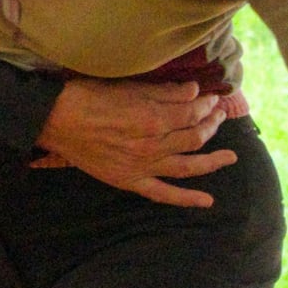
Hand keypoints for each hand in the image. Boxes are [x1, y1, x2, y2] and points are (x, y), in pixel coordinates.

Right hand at [36, 79, 235, 208]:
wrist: (57, 120)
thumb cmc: (90, 97)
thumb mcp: (129, 87)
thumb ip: (165, 92)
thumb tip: (195, 90)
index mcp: (153, 118)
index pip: (191, 112)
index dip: (206, 104)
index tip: (212, 98)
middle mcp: (153, 145)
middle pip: (193, 136)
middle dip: (211, 124)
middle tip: (219, 116)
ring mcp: (143, 166)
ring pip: (187, 165)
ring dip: (211, 160)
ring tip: (230, 156)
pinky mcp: (130, 181)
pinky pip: (163, 194)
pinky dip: (186, 199)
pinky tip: (207, 201)